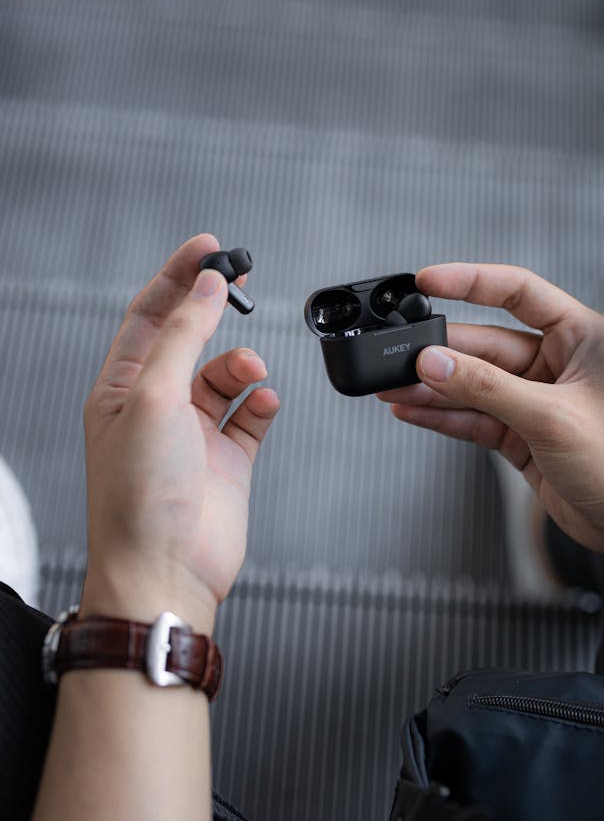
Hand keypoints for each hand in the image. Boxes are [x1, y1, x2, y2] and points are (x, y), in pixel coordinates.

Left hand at [81, 235, 278, 631]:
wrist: (168, 572)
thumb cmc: (142, 497)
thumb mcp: (155, 398)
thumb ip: (185, 336)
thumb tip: (206, 288)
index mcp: (123, 389)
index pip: (150, 316)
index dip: (178, 277)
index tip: (210, 249)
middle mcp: (157, 407)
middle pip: (191, 339)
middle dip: (216, 311)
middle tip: (243, 281)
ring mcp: (194, 434)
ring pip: (226, 376)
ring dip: (243, 365)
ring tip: (251, 372)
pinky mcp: (229, 459)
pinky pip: (251, 414)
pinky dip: (262, 402)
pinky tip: (264, 402)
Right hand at [378, 263, 603, 579]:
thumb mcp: (553, 417)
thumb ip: (488, 388)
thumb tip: (436, 363)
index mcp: (585, 337)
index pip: (519, 292)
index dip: (471, 282)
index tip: (428, 281)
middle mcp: (562, 363)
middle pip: (488, 345)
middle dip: (442, 352)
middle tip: (400, 356)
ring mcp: (540, 400)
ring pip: (475, 384)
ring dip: (435, 388)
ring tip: (393, 386)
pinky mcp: (524, 435)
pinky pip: (476, 417)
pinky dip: (444, 416)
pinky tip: (412, 410)